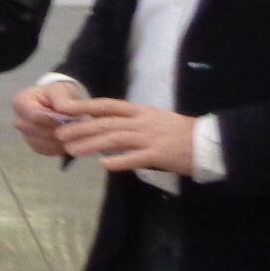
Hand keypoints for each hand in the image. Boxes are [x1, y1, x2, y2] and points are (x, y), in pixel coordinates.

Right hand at [11, 78, 88, 157]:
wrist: (58, 103)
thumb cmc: (57, 94)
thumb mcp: (61, 89)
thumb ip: (62, 99)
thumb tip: (62, 111)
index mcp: (20, 102)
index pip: (34, 116)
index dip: (53, 120)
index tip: (70, 119)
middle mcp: (19, 121)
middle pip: (39, 132)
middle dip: (59, 130)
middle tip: (76, 126)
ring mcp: (25, 135)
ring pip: (45, 143)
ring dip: (62, 140)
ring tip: (74, 130)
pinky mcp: (34, 146)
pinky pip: (48, 151)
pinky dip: (60, 146)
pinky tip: (68, 137)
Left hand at [59, 99, 197, 176]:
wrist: (209, 142)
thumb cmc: (180, 132)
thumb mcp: (154, 120)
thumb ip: (131, 122)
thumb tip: (106, 126)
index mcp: (140, 111)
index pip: (107, 105)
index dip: (85, 107)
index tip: (64, 109)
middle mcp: (142, 121)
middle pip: (105, 123)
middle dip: (80, 129)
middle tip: (60, 136)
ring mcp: (150, 138)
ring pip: (115, 139)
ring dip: (91, 145)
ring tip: (73, 151)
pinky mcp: (159, 155)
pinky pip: (136, 158)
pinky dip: (120, 161)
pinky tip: (105, 165)